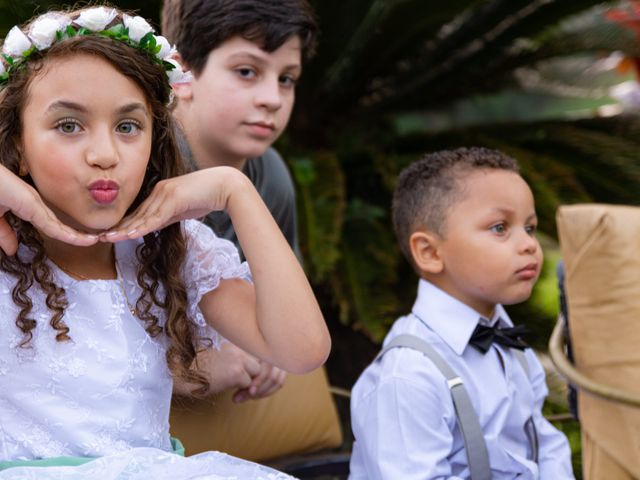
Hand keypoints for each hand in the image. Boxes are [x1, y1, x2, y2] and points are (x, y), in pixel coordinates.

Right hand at [0, 164, 97, 254]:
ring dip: (78, 236)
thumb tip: (13, 251)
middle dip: (79, 235)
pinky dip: (69, 235)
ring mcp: (34, 203)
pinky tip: (84, 240)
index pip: (52, 225)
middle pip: (61, 226)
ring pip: (60, 227)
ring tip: (95, 241)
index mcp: (29, 206)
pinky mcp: (30, 203)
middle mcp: (35, 204)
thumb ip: (5, 234)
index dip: (68, 234)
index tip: (84, 240)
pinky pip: (52, 225)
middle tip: (96, 240)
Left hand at [101, 167, 242, 241]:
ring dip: (125, 229)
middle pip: (136, 214)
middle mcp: (159, 191)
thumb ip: (168, 216)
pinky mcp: (174, 198)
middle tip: (100, 237)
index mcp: (161, 193)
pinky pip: (156, 216)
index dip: (125, 224)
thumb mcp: (184, 210)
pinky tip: (130, 234)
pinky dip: (142, 226)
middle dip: (118, 227)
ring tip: (108, 238)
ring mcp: (165, 193)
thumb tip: (155, 226)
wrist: (226, 186)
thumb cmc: (208, 196)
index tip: (111, 234)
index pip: (140, 212)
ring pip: (142, 216)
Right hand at [173, 342, 285, 401]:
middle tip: (252, 392)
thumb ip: (236, 360)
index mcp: (236, 341)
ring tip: (245, 395)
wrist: (178, 371)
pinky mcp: (235, 372)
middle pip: (265, 362)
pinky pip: (249, 384)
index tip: (252, 381)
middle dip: (263, 379)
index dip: (260, 368)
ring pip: (259, 374)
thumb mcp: (218, 357)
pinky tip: (234, 398)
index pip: (259, 353)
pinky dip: (245, 393)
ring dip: (255, 387)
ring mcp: (238, 358)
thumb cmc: (193, 367)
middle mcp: (239, 347)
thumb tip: (252, 376)